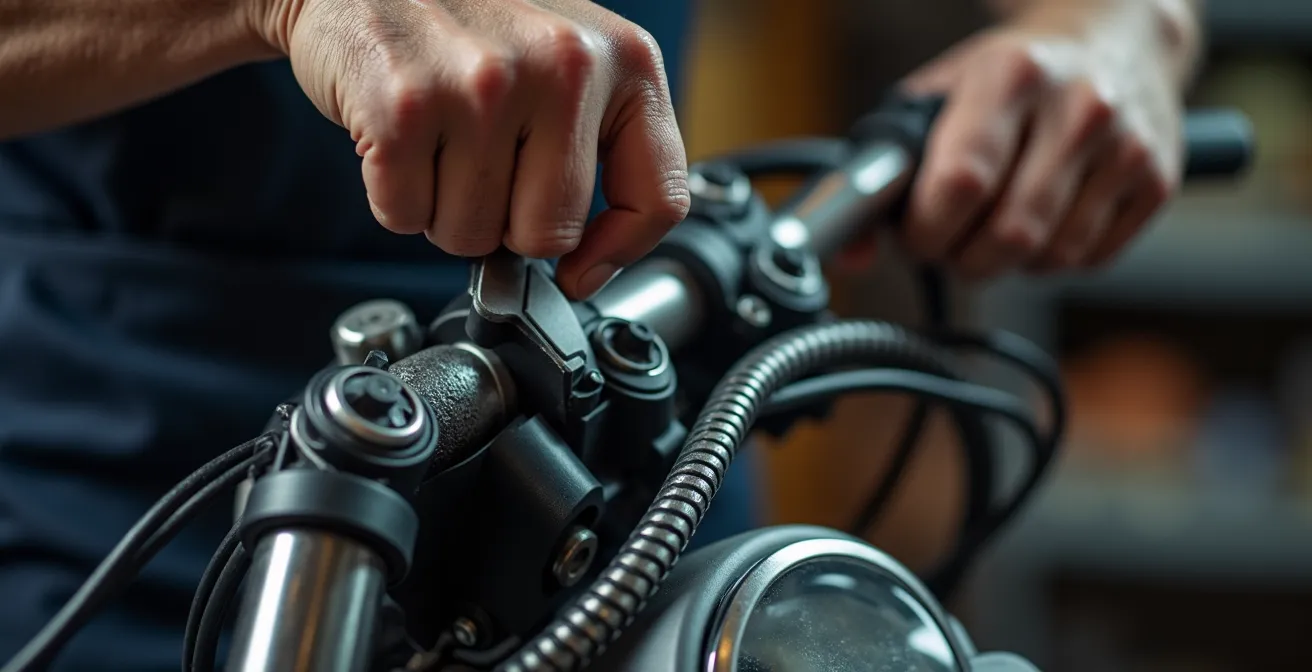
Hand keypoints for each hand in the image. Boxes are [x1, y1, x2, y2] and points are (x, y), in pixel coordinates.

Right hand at [255, 0, 689, 298]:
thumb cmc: (471, 25)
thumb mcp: (568, 61)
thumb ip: (597, 146)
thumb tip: (588, 265)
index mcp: (624, 59)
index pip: (659, 200)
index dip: (616, 253)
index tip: (581, 269)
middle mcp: (564, 65)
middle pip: (546, 236)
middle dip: (503, 224)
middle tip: (480, 165)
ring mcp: (485, 84)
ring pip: (471, 234)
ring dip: (443, 208)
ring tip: (438, 139)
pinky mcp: (406, 105)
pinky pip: (406, 215)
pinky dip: (393, 196)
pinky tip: (399, 137)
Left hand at [840, 18, 1185, 279]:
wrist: (1117, 35)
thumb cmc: (1010, 75)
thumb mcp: (939, 98)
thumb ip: (883, 172)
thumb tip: (849, 255)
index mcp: (1011, 75)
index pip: (960, 182)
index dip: (925, 230)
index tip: (913, 234)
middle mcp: (1080, 105)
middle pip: (1007, 233)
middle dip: (961, 257)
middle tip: (948, 241)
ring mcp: (1126, 145)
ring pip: (1047, 256)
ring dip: (1005, 263)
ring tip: (992, 227)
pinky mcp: (1157, 181)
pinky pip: (1086, 261)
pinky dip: (1049, 261)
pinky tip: (1040, 223)